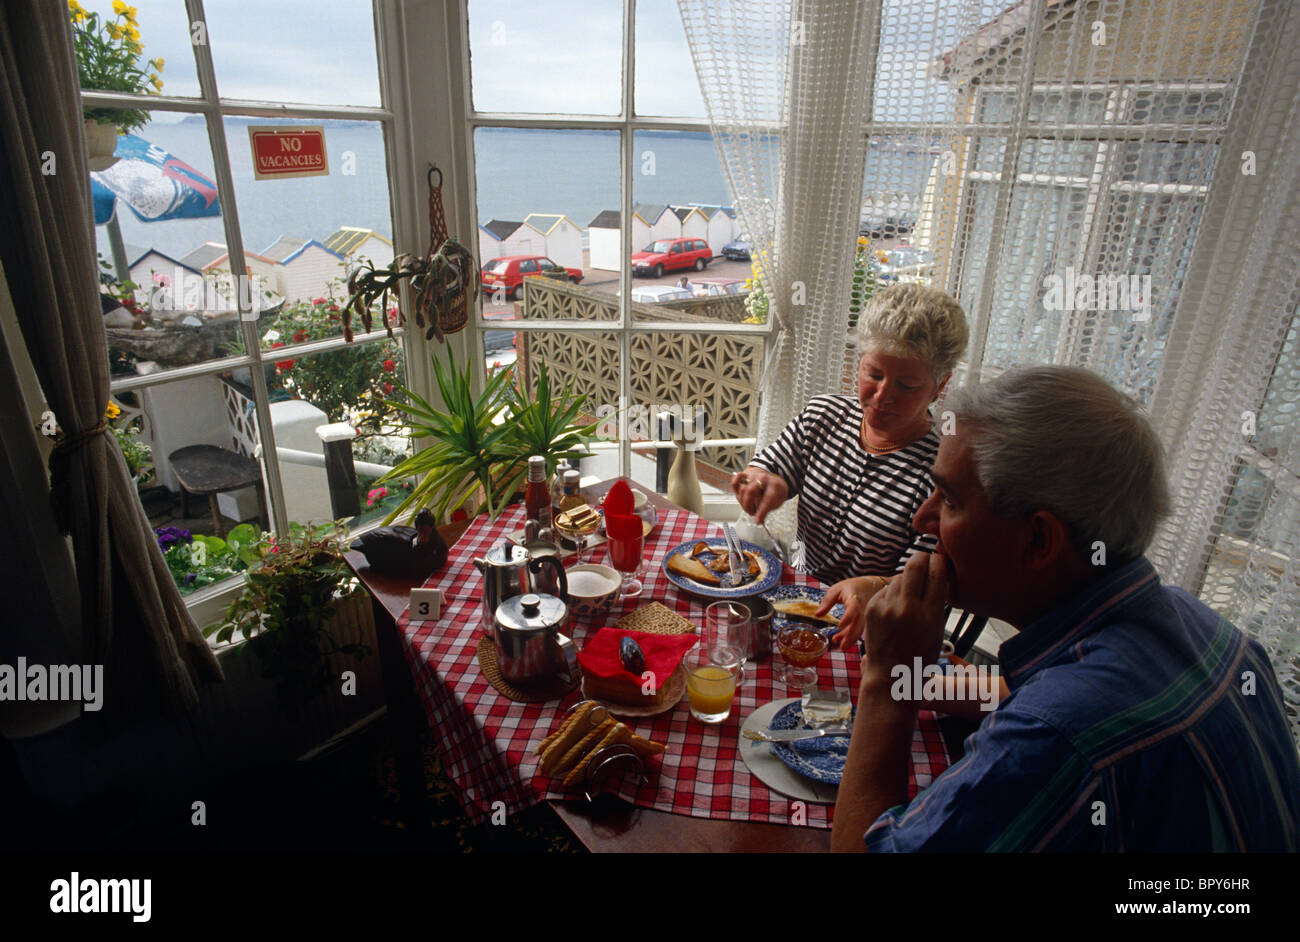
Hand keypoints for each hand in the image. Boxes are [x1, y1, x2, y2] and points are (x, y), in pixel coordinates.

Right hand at [730, 467, 787, 524]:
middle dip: (749, 507)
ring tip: (749, 506)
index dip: (761, 512)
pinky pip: (735, 481)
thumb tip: (759, 520)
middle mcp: (763, 479)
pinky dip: (735, 488)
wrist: (773, 478)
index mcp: (774, 485)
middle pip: (750, 492)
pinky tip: (740, 494)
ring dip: (743, 502)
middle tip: (752, 513)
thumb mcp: (778, 500)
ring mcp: (753, 476)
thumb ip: (769, 508)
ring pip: (742, 490)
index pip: (767, 499)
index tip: (757, 521)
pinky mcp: (744, 476)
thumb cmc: (775, 491)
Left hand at [822, 576, 885, 651]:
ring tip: (841, 647)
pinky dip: (851, 636)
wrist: (870, 586)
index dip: (848, 617)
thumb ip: (827, 602)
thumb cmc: (851, 587)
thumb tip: (817, 615)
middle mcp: (862, 609)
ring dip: (851, 639)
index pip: (853, 608)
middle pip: (859, 624)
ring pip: (860, 630)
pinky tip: (842, 640)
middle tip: (842, 646)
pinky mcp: (864, 620)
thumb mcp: (837, 590)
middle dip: (851, 636)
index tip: (839, 626)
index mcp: (855, 599)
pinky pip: (859, 630)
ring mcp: (865, 616)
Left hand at [860, 550, 948, 686]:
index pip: (937, 573)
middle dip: (922, 557)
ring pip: (900, 577)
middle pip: (915, 564)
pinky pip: (886, 590)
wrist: (891, 675)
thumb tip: (938, 574)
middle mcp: (908, 608)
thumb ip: (937, 603)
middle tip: (925, 558)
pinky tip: (896, 606)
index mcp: (930, 614)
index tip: (940, 559)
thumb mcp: (937, 630)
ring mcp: (887, 607)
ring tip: (911, 592)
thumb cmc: (919, 655)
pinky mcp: (872, 608)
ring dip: (907, 578)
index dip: (940, 561)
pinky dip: (893, 593)